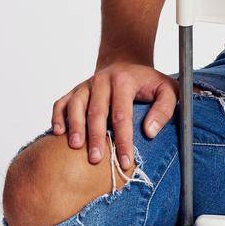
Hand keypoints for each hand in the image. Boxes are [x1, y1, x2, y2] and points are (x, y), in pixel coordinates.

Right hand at [51, 60, 178, 171]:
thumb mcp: (167, 90)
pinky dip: (57, 117)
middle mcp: (101, 81)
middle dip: (96, 137)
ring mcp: (85, 85)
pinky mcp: (74, 91)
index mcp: (124, 81)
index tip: (125, 161)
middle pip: (96, 112)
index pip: (122, 115)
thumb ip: (164, 109)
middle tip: (96, 159)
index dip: (123, 140)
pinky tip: (58, 133)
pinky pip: (61, 103)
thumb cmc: (147, 83)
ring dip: (74, 126)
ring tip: (75, 146)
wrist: (126, 64)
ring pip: (76, 105)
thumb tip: (149, 131)